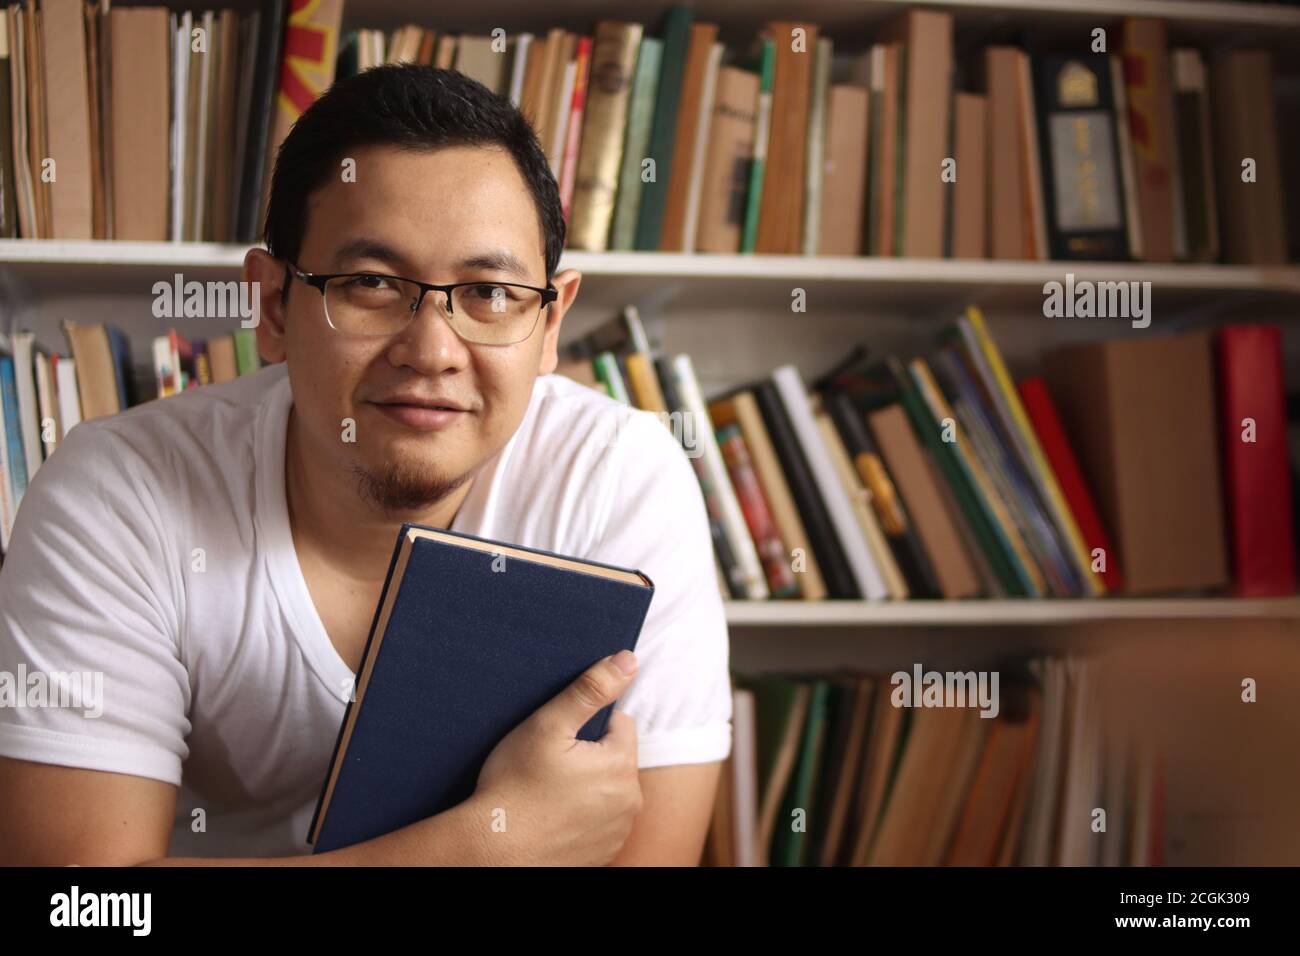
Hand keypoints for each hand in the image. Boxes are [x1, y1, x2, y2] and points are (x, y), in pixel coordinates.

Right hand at [468, 650, 641, 865]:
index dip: (587, 724)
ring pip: (609, 790)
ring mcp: (618, 832)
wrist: (491, 851)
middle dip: (591, 754)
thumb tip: (627, 660)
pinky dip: (583, 816)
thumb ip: (591, 689)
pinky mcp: (604, 854)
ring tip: (550, 792)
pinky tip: (554, 816)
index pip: (620, 723)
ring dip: (590, 786)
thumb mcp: (548, 725)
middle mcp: (630, 802)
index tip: (559, 738)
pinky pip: (601, 822)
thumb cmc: (514, 786)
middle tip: (550, 764)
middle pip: (616, 757)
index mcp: (621, 765)